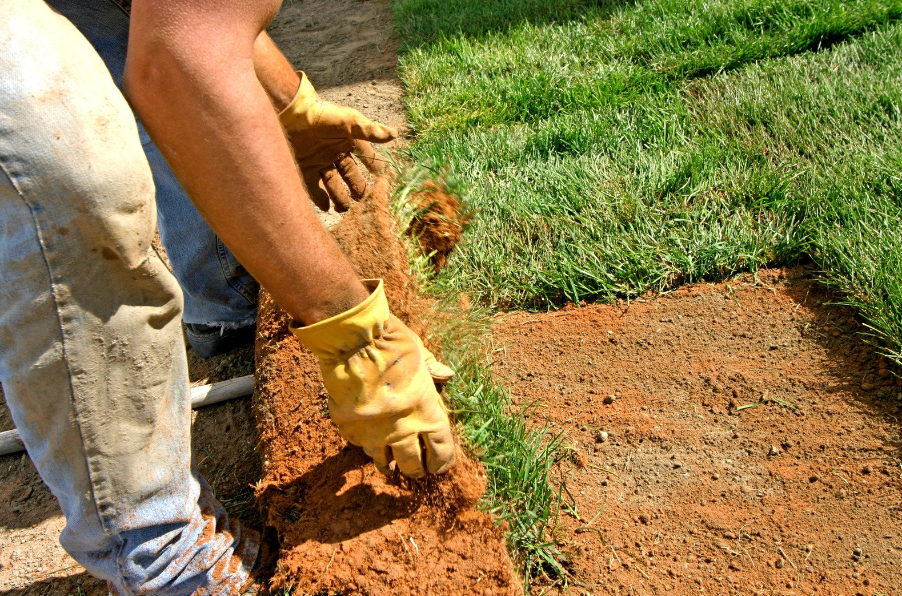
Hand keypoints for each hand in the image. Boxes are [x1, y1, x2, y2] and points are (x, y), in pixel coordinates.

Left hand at [279, 72, 396, 211]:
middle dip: (358, 188)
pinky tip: (326, 208)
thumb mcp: (349, 122)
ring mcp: (319, 162)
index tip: (383, 178)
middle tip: (364, 200)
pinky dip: (320, 198)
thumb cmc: (322, 115)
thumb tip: (394, 135)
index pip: (366, 156)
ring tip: (344, 209)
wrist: (292, 113)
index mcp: (348, 141)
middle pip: (350, 175)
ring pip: (333, 184)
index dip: (375, 166)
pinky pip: (314, 188)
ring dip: (340, 197)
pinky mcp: (305, 168)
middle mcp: (335, 153)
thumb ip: (370, 131)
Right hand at [290, 279, 455, 477]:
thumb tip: (447, 374)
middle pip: (412, 465)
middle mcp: (402, 430)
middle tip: (415, 469)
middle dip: (415, 469)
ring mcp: (373, 432)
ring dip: (387, 463)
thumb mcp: (419, 353)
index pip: (441, 451)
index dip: (441, 462)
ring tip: (388, 466)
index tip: (439, 466)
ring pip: (382, 461)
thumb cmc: (392, 343)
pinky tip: (364, 438)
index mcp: (427, 413)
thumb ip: (432, 369)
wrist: (353, 341)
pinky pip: (358, 443)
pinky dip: (362, 442)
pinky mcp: (349, 428)